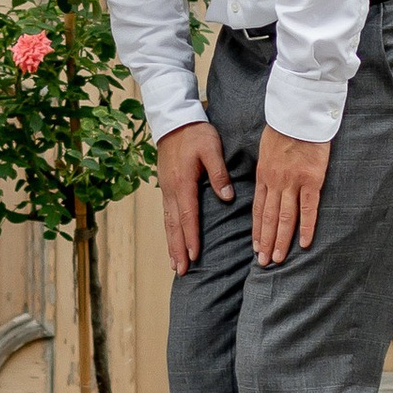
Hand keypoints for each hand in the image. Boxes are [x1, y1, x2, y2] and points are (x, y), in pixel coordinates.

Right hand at [157, 118, 235, 274]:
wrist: (173, 120)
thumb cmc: (195, 133)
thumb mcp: (211, 149)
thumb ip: (219, 173)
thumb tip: (227, 197)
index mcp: (183, 182)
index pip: (188, 215)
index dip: (191, 237)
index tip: (193, 255)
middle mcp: (171, 189)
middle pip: (174, 225)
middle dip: (178, 249)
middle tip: (181, 271)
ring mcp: (166, 189)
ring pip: (168, 222)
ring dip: (171, 244)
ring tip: (175, 265)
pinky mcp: (166, 187)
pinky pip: (166, 215)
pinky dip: (169, 231)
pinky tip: (172, 241)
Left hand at [251, 126, 329, 266]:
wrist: (300, 113)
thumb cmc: (285, 127)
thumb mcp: (266, 148)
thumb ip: (267, 168)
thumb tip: (266, 182)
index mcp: (263, 174)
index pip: (258, 209)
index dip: (256, 230)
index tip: (255, 247)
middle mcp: (275, 182)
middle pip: (269, 218)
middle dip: (265, 241)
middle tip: (263, 262)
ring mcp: (293, 182)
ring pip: (285, 217)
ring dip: (281, 240)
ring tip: (277, 258)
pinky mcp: (311, 180)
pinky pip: (308, 208)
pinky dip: (306, 227)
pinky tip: (304, 243)